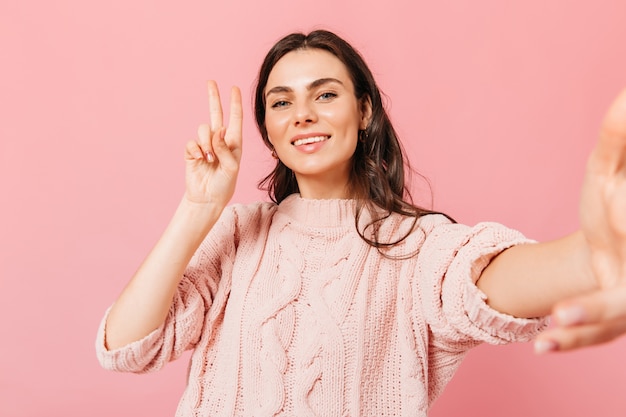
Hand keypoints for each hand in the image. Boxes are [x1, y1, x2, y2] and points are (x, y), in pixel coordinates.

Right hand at [184, 80, 242, 207]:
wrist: (207, 198)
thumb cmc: (224, 184)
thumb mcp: (231, 167)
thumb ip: (225, 148)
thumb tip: (217, 130)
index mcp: (233, 142)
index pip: (235, 119)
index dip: (235, 103)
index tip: (235, 88)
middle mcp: (219, 140)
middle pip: (215, 114)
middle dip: (213, 98)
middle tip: (211, 82)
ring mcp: (205, 145)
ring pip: (203, 129)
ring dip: (207, 143)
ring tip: (209, 159)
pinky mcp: (192, 151)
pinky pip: (192, 142)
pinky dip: (197, 150)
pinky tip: (201, 160)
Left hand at [535, 88, 625, 352]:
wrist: (616, 237)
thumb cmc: (615, 198)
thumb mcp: (611, 169)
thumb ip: (618, 141)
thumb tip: (619, 99)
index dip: (624, 218)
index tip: (612, 219)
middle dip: (609, 297)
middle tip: (575, 299)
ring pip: (620, 316)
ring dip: (593, 319)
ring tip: (555, 325)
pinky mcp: (616, 318)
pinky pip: (599, 333)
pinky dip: (575, 339)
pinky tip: (540, 344)